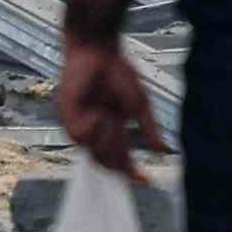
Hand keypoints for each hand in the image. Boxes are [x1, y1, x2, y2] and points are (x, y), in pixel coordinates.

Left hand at [51, 34, 161, 171]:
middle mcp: (94, 132)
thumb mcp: (140, 105)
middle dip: (117, 155)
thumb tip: (164, 149)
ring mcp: (79, 126)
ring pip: (93, 151)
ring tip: (110, 118)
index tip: (146, 181)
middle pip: (106, 161)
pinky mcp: (67, 117)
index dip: (131, 173)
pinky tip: (98, 113)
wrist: (98, 51)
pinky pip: (79, 136)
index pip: (120, 160)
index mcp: (112, 130)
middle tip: (124, 137)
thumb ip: (149, 129)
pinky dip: (92, 129)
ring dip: (105, 139)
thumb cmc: (118, 73)